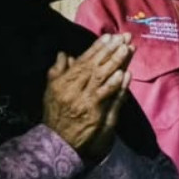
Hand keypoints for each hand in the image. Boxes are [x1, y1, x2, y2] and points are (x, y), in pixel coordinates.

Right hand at [42, 34, 133, 159]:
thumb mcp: (51, 91)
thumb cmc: (55, 114)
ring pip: (102, 78)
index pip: (83, 61)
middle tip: (124, 38)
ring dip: (116, 63)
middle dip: (110, 51)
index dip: (97, 48)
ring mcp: (84, 102)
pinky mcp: (94, 114)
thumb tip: (65, 54)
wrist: (56, 141)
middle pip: (95, 66)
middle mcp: (72, 90)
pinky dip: (116, 85)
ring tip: (127, 49)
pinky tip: (125, 74)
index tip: (109, 36)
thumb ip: (57, 72)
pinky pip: (107, 96)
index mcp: (62, 82)